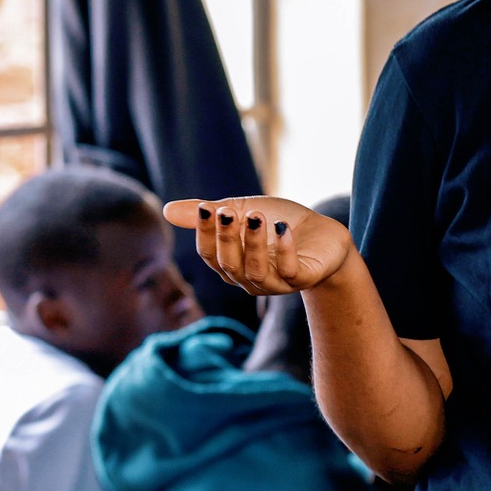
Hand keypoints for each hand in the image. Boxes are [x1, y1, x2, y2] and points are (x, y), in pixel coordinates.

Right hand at [162, 195, 356, 294]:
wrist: (324, 235)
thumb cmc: (279, 223)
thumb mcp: (243, 212)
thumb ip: (211, 212)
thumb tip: (166, 210)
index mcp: (232, 264)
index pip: (210, 255)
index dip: (205, 233)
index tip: (206, 207)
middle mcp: (249, 279)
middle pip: (229, 264)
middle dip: (226, 238)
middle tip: (226, 211)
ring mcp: (275, 283)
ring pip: (255, 271)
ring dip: (253, 243)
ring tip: (255, 215)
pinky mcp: (302, 279)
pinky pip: (289, 270)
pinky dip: (284, 249)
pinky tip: (282, 227)